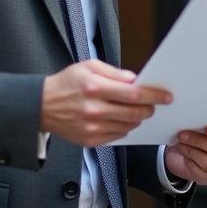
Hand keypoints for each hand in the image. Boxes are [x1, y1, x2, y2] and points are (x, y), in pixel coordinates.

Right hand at [40, 59, 172, 146]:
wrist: (41, 106)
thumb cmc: (66, 84)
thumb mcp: (88, 67)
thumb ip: (114, 73)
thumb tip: (135, 80)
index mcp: (95, 88)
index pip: (133, 94)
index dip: (153, 95)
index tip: (165, 96)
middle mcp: (94, 109)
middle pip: (134, 112)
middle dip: (149, 109)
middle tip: (154, 105)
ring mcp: (92, 127)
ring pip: (128, 125)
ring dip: (137, 118)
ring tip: (136, 111)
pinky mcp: (90, 140)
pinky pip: (118, 136)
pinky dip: (124, 128)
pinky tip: (120, 119)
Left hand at [164, 123, 206, 184]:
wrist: (180, 150)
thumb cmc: (194, 134)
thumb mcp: (200, 124)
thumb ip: (204, 121)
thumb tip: (196, 117)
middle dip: (200, 141)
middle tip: (184, 134)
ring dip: (192, 152)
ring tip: (181, 144)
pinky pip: (201, 173)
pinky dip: (190, 163)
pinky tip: (183, 154)